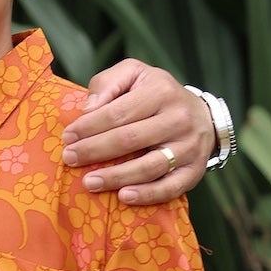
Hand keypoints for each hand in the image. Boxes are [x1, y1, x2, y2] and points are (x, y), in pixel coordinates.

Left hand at [61, 62, 212, 203]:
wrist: (203, 115)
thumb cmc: (157, 94)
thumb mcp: (134, 74)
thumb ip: (108, 83)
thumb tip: (87, 109)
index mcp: (161, 92)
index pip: (119, 112)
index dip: (90, 126)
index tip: (68, 137)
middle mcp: (178, 119)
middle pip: (130, 139)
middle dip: (95, 151)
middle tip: (70, 158)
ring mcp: (189, 147)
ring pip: (149, 166)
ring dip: (116, 177)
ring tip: (89, 182)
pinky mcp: (194, 171)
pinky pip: (170, 187)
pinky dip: (147, 195)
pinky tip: (124, 196)